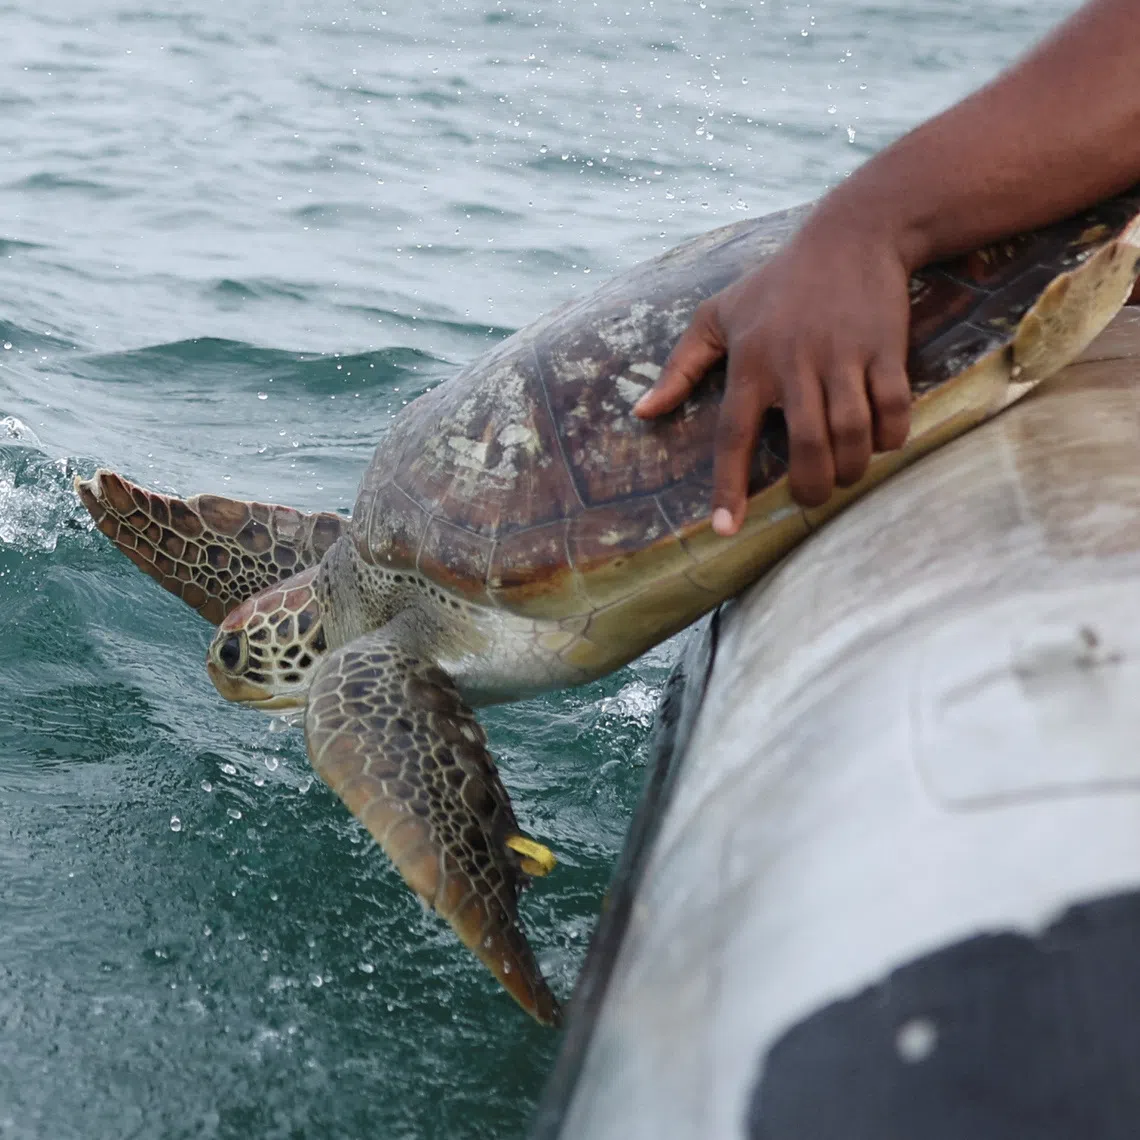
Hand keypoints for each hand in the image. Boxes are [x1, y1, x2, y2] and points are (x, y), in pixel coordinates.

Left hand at [633, 209, 913, 533]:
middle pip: (805, 446)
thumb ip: (679, 367)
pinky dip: (891, 437)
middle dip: (811, 487)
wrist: (853, 232)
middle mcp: (794, 362)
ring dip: (852, 469)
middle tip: (812, 497)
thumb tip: (642, 413)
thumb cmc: (777, 281)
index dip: (728, 487)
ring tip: (845, 476)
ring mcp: (842, 355)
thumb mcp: (716, 315)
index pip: (733, 437)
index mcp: (750, 363)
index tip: (725, 529)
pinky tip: (881, 443)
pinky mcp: (885, 348)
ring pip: (852, 434)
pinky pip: (893, 409)